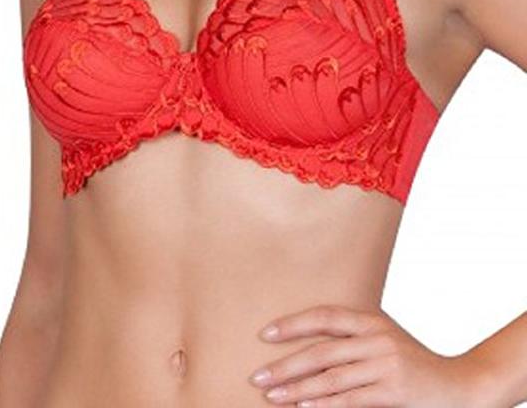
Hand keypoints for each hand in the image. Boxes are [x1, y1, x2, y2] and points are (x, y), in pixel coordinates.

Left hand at [247, 304, 493, 406]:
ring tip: (272, 397)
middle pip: (321, 350)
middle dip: (285, 365)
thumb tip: (308, 347)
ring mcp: (385, 363)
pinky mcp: (393, 390)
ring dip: (297, 390)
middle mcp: (376, 337)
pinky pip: (351, 399)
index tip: (265, 334)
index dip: (293, 324)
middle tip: (257, 377)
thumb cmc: (412, 363)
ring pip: (331, 378)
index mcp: (370, 319)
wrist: (459, 384)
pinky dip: (324, 405)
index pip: (324, 316)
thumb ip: (353, 338)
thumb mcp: (383, 339)